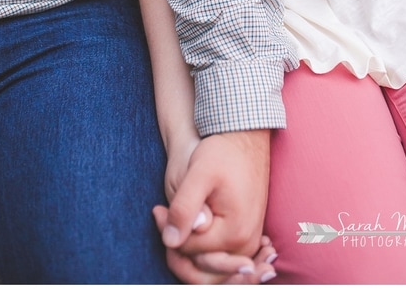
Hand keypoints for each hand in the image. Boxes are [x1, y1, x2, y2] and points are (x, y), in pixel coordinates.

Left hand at [161, 130, 271, 279]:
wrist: (245, 140)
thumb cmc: (222, 153)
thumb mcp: (198, 175)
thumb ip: (185, 208)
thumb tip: (171, 241)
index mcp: (234, 234)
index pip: (188, 250)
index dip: (167, 231)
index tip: (157, 209)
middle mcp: (245, 245)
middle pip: (200, 264)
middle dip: (176, 244)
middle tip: (161, 213)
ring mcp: (248, 243)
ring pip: (209, 263)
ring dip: (188, 246)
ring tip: (174, 215)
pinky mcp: (245, 236)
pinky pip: (220, 255)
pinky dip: (201, 246)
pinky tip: (189, 223)